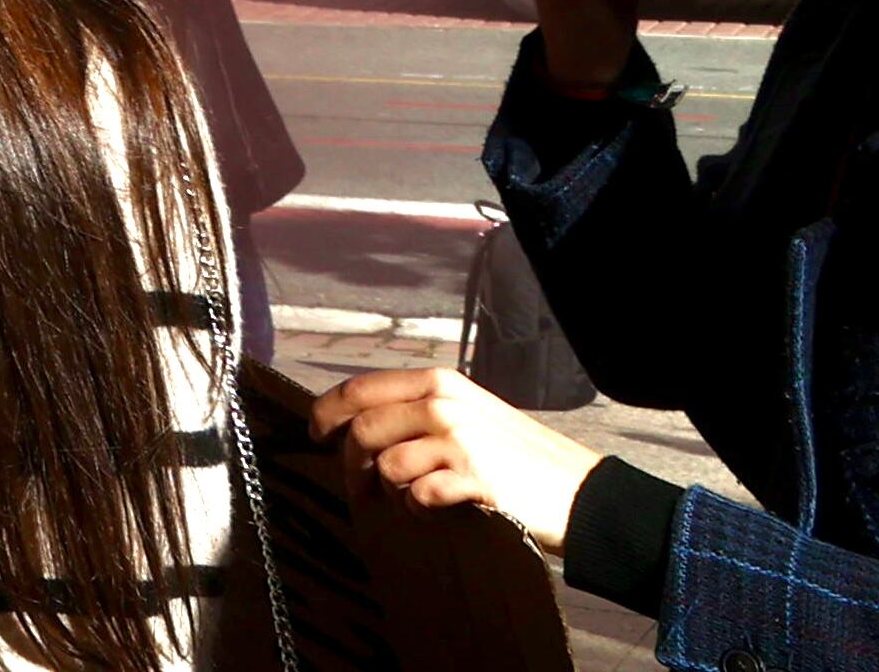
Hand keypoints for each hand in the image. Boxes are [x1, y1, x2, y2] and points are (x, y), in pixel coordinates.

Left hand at [312, 368, 600, 548]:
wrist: (579, 491)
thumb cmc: (516, 456)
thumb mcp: (468, 413)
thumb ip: (418, 410)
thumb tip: (352, 426)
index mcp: (439, 382)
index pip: (360, 389)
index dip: (326, 412)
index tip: (315, 434)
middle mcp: (444, 404)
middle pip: (364, 431)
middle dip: (351, 464)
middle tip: (359, 488)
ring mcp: (459, 440)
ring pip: (387, 466)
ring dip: (389, 492)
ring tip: (411, 501)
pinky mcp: (474, 478)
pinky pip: (418, 495)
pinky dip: (417, 509)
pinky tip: (434, 511)